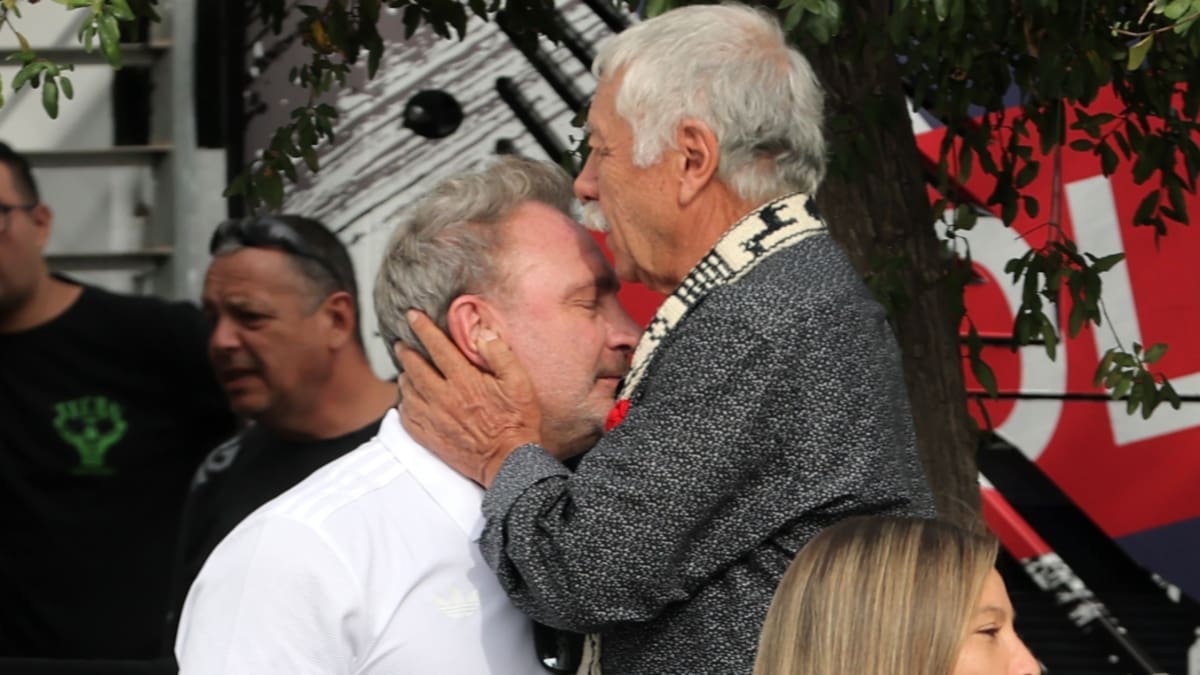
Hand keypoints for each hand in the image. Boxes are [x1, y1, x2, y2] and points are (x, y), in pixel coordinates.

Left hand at [398, 310, 541, 486]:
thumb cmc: (517, 421)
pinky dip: (404, 404)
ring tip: (405, 370)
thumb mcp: (519, 381)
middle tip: (402, 344)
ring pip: (407, 391)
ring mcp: (433, 418)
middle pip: (414, 367)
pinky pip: (406, 416)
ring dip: (404, 376)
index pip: (436, 346)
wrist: (509, 460)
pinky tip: (408, 400)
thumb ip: (500, 353)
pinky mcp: (429, 437)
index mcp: (464, 380)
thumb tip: (482, 333)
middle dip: (406, 351)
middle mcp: (443, 397)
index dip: (422, 328)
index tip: (413, 316)